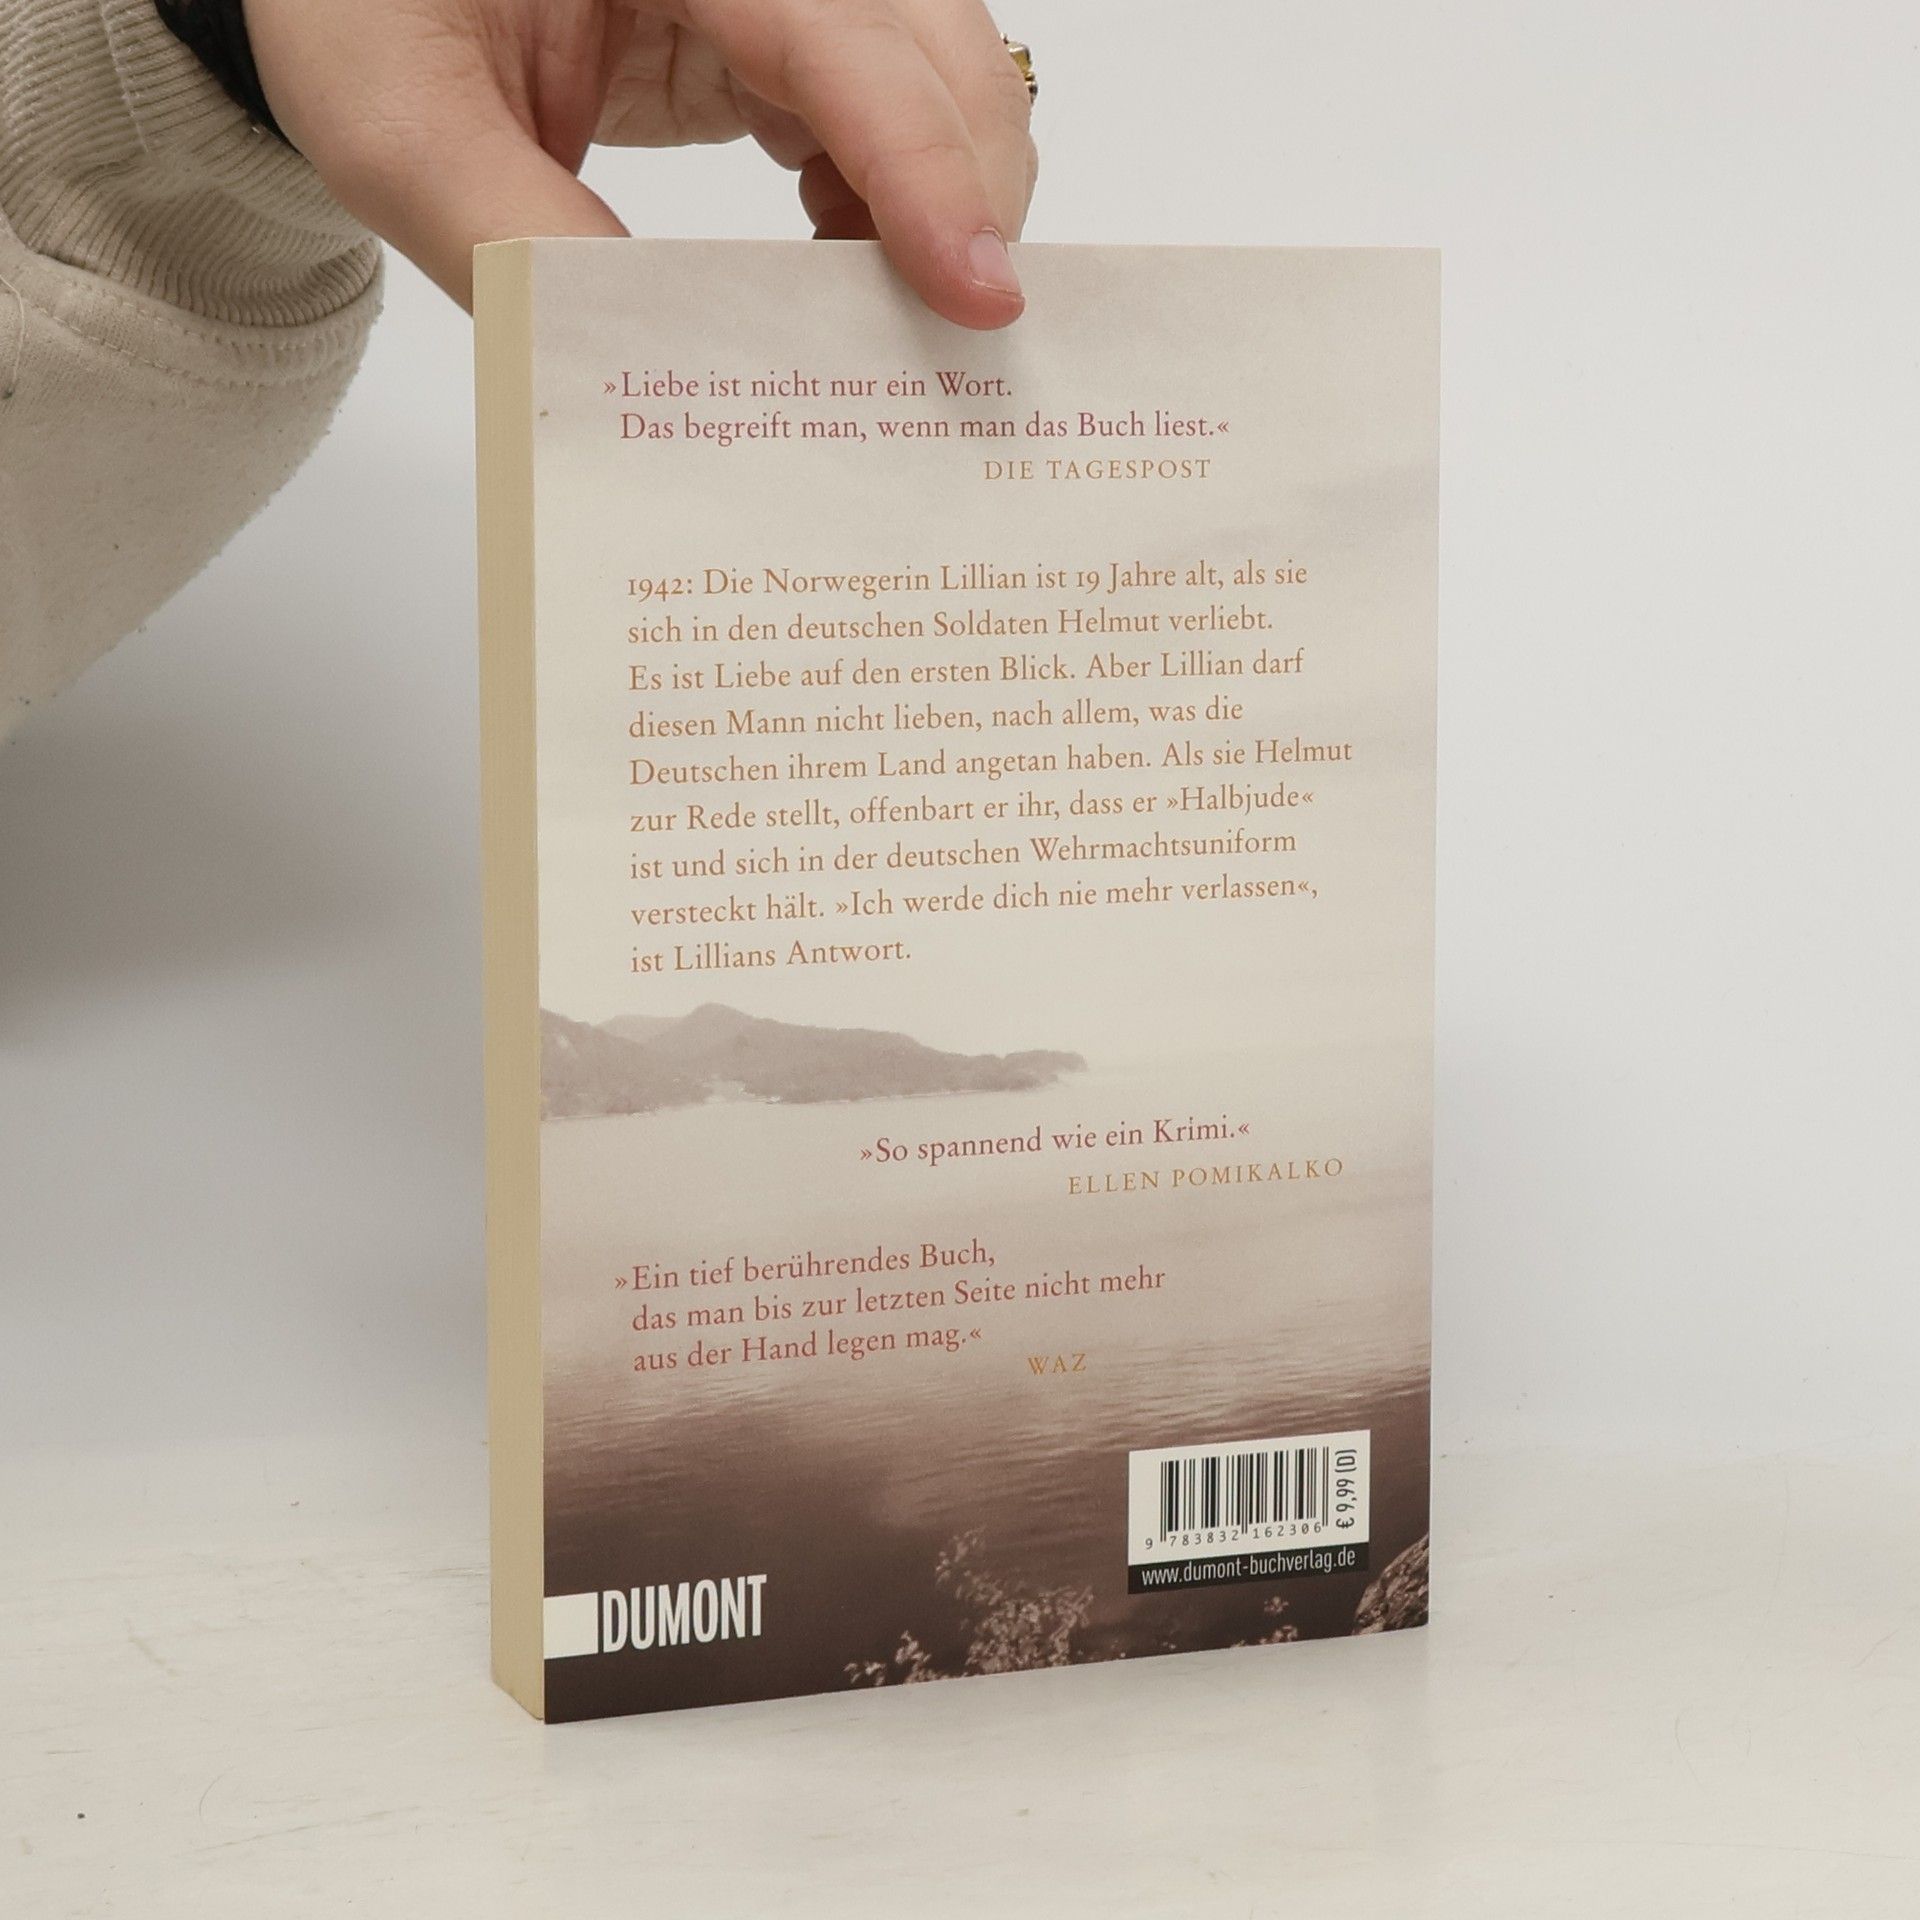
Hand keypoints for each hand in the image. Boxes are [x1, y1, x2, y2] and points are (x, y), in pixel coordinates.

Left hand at [243, 0, 1037, 327]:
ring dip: (940, 205)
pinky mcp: (781, 27)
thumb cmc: (363, 16)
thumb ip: (518, 238)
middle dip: (967, 196)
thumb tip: (670, 372)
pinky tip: (833, 268)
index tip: (976, 301)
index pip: (845, 41)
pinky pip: (888, 109)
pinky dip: (894, 201)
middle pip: (937, 48)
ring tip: (876, 315)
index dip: (926, 170)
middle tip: (953, 344)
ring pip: (937, 77)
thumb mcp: (399, 129)